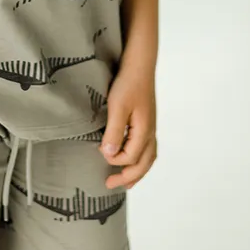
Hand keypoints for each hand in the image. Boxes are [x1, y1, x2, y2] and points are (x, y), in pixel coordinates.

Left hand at [99, 64, 157, 190]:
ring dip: (137, 171)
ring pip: (148, 157)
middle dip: (128, 177)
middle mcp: (150, 132)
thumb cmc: (128, 84)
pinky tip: (132, 158)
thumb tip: (108, 155)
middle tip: (109, 184)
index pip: (130, 157)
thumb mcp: (117, 107)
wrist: (139, 65)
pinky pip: (148, 148)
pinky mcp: (147, 121)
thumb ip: (114, 132)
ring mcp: (150, 127)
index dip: (114, 160)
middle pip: (143, 164)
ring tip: (126, 181)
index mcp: (144, 131)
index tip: (99, 152)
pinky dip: (140, 159)